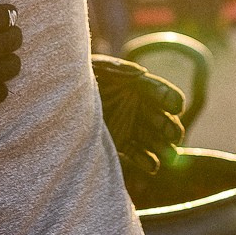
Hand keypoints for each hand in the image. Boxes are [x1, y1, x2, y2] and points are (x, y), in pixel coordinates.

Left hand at [93, 57, 186, 182]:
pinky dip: (148, 161)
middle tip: (173, 134)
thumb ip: (120, 70)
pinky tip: (153, 165)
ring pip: (155, 140)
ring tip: (169, 153)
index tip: (176, 107)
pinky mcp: (121, 143)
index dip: (171, 100)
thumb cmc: (81, 78)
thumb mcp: (99, 68)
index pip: (162, 93)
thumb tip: (141, 73)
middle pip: (163, 120)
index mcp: (138, 86)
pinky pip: (140, 155)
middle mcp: (139, 108)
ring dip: (165, 147)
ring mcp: (131, 126)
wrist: (59, 99)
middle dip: (170, 127)